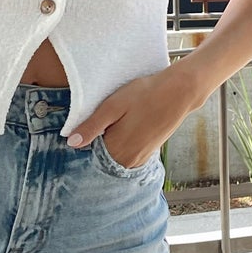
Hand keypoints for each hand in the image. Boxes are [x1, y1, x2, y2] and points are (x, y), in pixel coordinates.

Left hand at [65, 64, 198, 170]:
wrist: (179, 92)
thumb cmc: (145, 94)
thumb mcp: (113, 106)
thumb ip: (92, 126)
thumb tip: (71, 143)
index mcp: (116, 150)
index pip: (90, 153)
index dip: (87, 138)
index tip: (92, 122)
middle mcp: (128, 160)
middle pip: (103, 156)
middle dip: (99, 141)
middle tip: (110, 118)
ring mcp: (140, 158)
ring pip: (116, 154)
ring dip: (113, 141)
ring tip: (120, 120)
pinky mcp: (149, 153)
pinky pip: (128, 153)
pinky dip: (124, 142)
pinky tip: (129, 125)